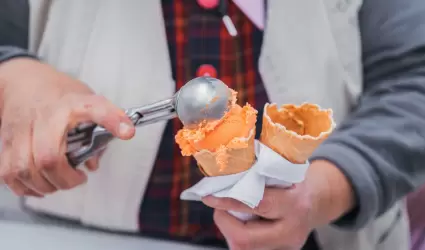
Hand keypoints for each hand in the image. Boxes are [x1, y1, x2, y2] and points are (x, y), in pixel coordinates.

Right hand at [0, 58, 134, 196]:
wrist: (21, 82)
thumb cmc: (58, 94)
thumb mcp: (86, 101)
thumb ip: (97, 130)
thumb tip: (92, 164)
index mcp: (73, 104)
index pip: (96, 109)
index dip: (113, 120)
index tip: (128, 131)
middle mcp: (46, 117)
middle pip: (48, 158)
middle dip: (65, 179)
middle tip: (78, 178)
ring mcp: (22, 130)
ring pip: (24, 170)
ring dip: (46, 185)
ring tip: (59, 182)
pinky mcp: (5, 142)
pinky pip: (8, 174)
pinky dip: (24, 187)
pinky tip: (39, 185)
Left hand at [202, 160, 354, 249]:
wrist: (316, 202)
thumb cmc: (295, 181)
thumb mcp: (283, 172)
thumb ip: (259, 173)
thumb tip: (227, 169)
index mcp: (294, 204)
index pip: (257, 205)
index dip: (229, 201)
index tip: (208, 197)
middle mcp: (291, 231)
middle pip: (245, 239)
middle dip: (224, 222)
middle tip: (218, 207)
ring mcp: (286, 247)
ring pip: (244, 247)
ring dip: (230, 230)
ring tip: (231, 213)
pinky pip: (250, 248)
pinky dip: (238, 235)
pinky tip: (241, 223)